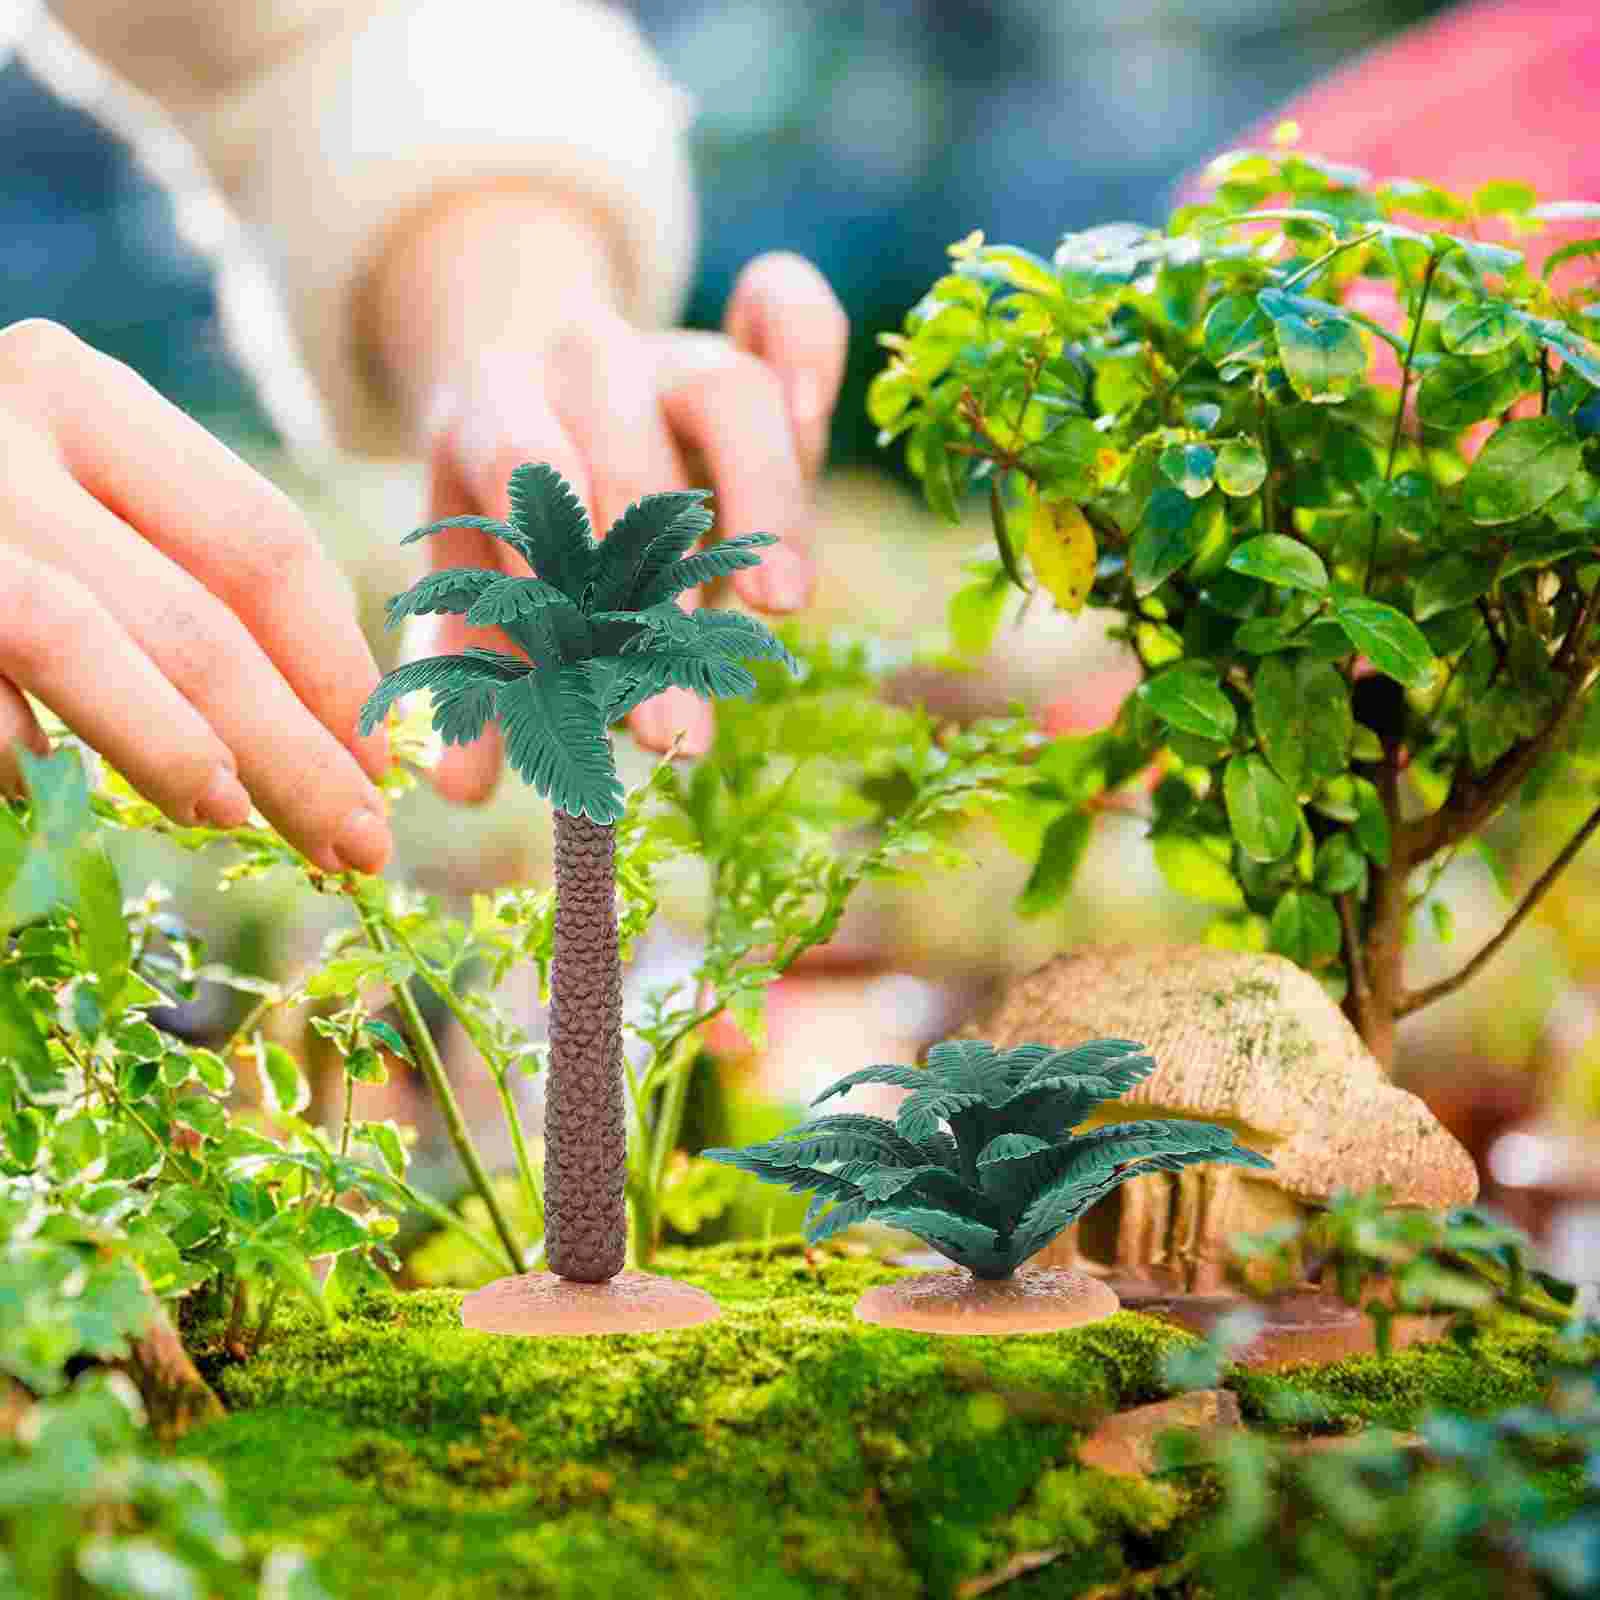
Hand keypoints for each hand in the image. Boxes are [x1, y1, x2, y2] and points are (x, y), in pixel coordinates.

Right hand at [0, 318, 393, 875]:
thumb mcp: (77, 497)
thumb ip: (181, 578)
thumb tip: (335, 734)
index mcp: (87, 397)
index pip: (262, 546)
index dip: (335, 670)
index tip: (382, 768)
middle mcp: (2, 423)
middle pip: (198, 615)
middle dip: (294, 749)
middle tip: (356, 847)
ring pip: (79, 643)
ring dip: (173, 752)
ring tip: (236, 822)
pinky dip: (10, 752)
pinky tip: (51, 796)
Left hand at [359, 183, 848, 805]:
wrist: (524, 358)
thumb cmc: (510, 509)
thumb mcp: (474, 574)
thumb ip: (471, 664)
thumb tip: (458, 789)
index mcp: (493, 410)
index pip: (526, 487)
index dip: (559, 595)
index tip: (588, 698)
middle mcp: (580, 364)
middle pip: (626, 456)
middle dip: (656, 600)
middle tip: (678, 734)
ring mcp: (667, 346)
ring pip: (722, 389)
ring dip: (762, 499)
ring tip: (781, 609)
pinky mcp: (740, 336)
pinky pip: (791, 304)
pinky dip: (809, 340)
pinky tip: (818, 415)